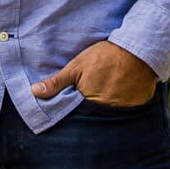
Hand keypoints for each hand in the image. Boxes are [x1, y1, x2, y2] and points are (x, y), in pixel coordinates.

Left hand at [31, 41, 157, 106]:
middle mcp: (104, 111)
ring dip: (104, 111)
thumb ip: (56, 82)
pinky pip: (124, 115)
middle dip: (87, 113)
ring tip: (105, 97)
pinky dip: (120, 109)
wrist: (136, 50)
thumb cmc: (104, 56)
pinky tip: (119, 98)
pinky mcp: (134, 109)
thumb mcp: (76, 66)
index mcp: (87, 102)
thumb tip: (34, 92)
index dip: (72, 111)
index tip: (71, 106)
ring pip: (107, 117)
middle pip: (91, 118)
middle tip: (89, 99)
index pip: (75, 115)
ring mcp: (121, 112)